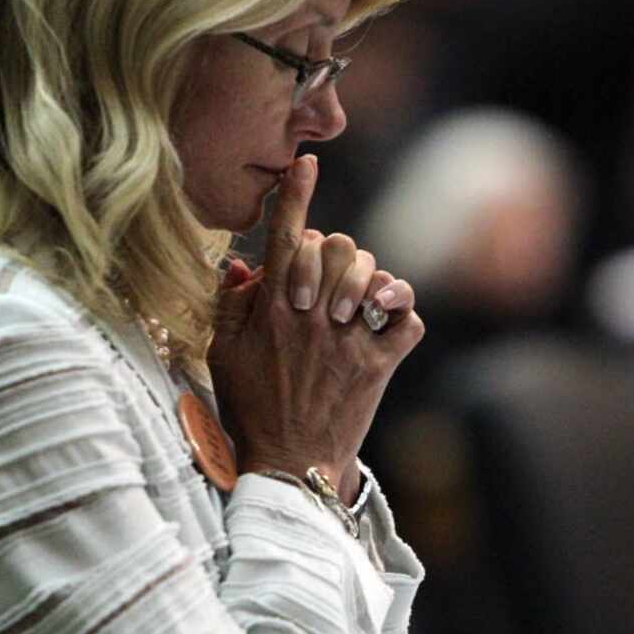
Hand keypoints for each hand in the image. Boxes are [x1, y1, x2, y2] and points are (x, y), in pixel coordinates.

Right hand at [209, 154, 424, 502]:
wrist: (291, 468)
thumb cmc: (251, 409)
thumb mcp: (223, 355)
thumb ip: (230, 304)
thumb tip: (240, 263)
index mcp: (272, 311)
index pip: (284, 238)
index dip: (296, 195)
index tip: (306, 165)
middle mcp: (313, 318)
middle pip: (337, 247)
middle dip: (334, 251)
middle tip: (327, 279)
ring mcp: (350, 341)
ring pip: (375, 276)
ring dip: (369, 280)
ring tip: (356, 302)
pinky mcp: (380, 367)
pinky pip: (409, 320)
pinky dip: (403, 315)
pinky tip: (386, 324)